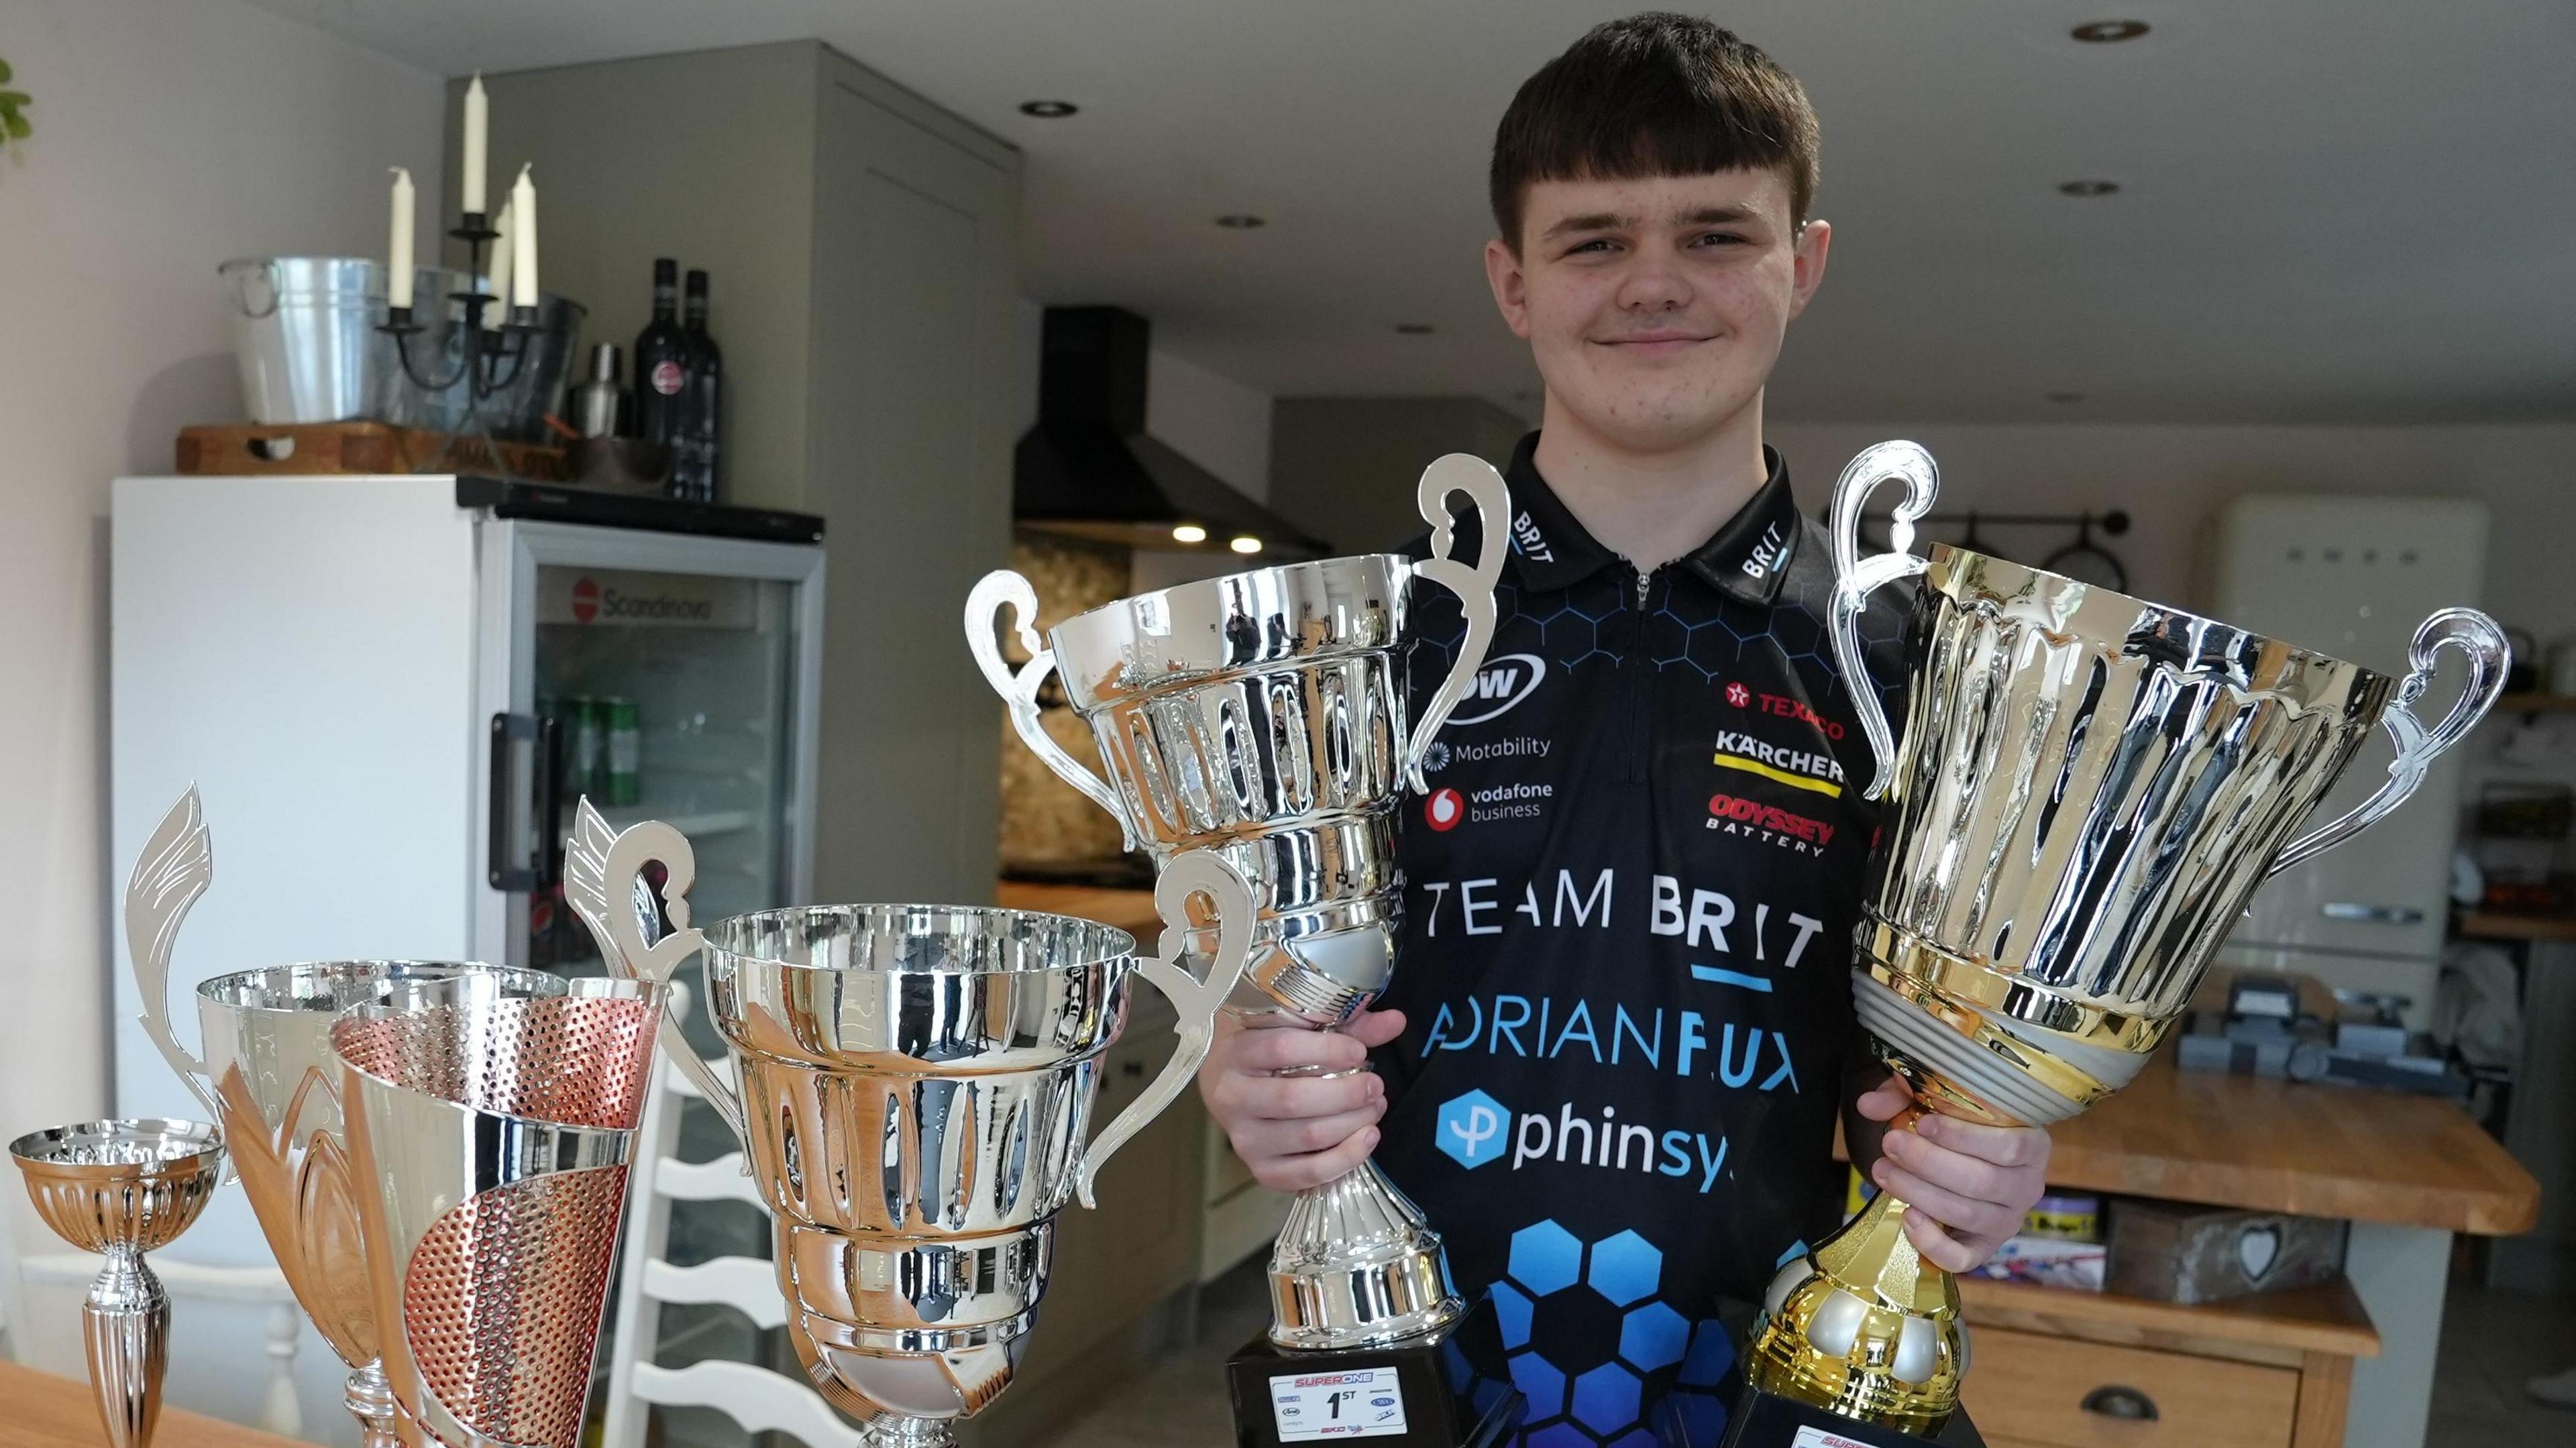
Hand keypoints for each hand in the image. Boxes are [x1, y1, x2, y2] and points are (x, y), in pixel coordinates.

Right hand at [1198, 1007, 1405, 1191]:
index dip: (1327, 1050)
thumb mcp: (1300, 1029)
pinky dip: (1345, 1158)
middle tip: (1375, 1085)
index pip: (1280, 1048)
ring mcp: (1244, 1139)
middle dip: (1346, 1094)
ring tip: (1375, 1107)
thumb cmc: (1270, 1051)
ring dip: (1352, 1123)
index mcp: (1237, 1052)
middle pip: (1293, 1099)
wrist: (1228, 1086)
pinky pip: (1307, 1173)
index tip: (1359, 1052)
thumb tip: (1397, 1021)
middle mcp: (1232, 1097)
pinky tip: (1367, 1138)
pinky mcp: (1261, 1170)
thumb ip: (1348, 1024)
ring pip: (1306, 1136)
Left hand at [1853, 1076, 2050, 1272]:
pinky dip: (1933, 1242)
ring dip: (1919, 1192)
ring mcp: (2007, 1222)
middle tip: (1890, 1143)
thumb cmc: (1956, 1125)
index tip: (1922, 1123)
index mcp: (2032, 1145)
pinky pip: (1963, 1257)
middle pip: (1982, 1181)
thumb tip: (1869, 1104)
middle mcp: (2026, 1187)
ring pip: (1967, 1214)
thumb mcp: (1934, 1101)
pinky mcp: (1983, 1248)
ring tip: (1883, 1170)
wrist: (1962, 1161)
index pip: (2010, 1147)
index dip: (1964, 1137)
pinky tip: (1907, 1216)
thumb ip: (1905, 1096)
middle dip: (1928, 1162)